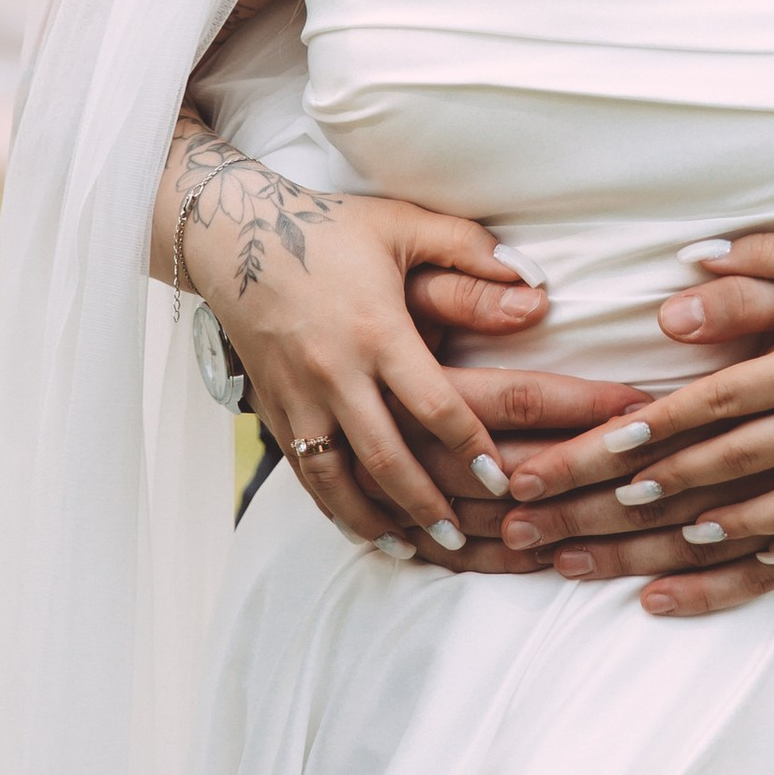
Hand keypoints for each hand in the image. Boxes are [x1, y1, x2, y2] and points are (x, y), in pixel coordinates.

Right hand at [175, 142, 519, 548]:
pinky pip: (304, 472)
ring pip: (338, 478)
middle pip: (386, 456)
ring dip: (377, 520)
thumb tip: (538, 285)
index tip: (505, 480)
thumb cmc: (332, 229)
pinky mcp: (273, 408)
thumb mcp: (404, 225)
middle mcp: (335, 371)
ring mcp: (299, 395)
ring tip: (415, 548)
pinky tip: (362, 529)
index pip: (434, 403)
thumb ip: (472, 252)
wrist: (236, 236)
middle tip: (465, 536)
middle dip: (427, 503)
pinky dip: (334, 508)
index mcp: (378, 329)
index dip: (471, 446)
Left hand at [492, 227, 773, 604]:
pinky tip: (711, 576)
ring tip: (632, 553)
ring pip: (767, 520)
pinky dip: (761, 566)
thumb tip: (685, 265)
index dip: (653, 429)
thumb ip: (760, 258)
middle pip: (723, 469)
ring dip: (698, 539)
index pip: (716, 404)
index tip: (599, 448)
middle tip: (586, 509)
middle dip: (645, 493)